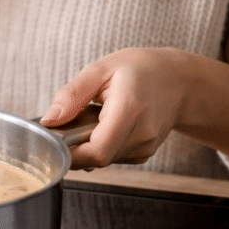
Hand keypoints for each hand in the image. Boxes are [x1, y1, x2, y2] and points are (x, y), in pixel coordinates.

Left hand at [40, 48, 190, 168]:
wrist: (179, 81)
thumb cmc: (141, 69)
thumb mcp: (101, 69)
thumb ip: (72, 94)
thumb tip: (49, 119)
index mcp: (129, 110)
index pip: (98, 151)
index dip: (71, 154)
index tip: (53, 141)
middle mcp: (142, 134)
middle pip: (98, 158)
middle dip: (75, 147)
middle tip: (68, 123)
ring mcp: (146, 147)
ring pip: (104, 159)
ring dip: (88, 145)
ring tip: (92, 118)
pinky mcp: (145, 153)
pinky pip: (114, 157)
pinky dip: (102, 145)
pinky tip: (105, 125)